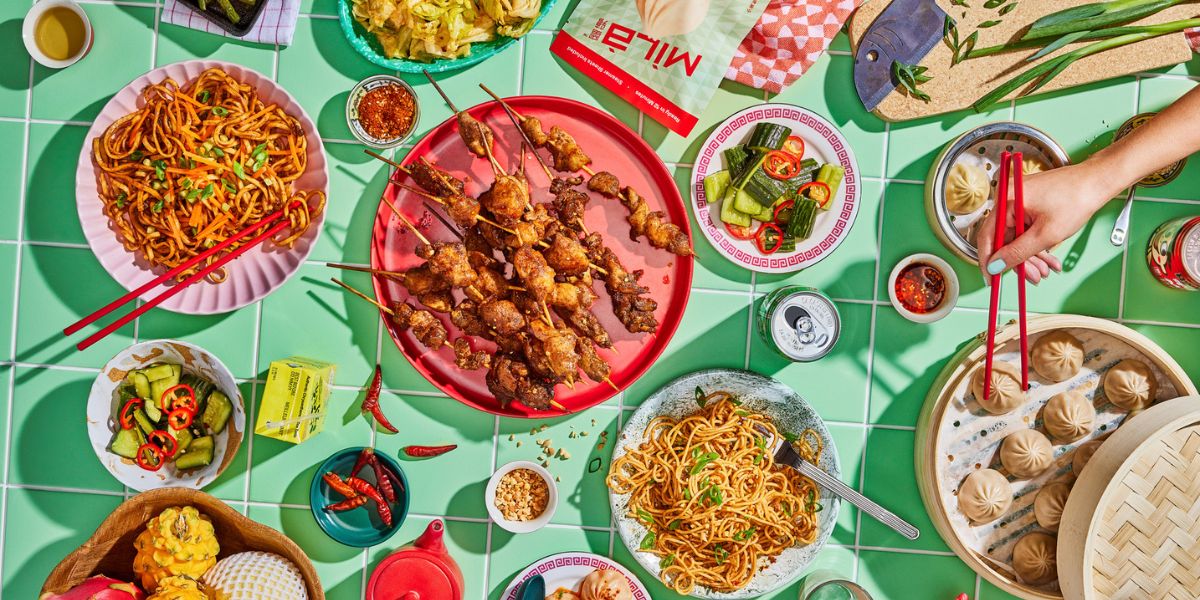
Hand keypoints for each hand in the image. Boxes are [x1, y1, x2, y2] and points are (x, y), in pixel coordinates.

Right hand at [975, 163, 1110, 283]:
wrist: (1098, 182)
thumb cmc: (1077, 198)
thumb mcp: (1046, 234)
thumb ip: (1017, 253)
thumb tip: (996, 266)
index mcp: (1007, 201)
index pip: (987, 236)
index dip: (989, 261)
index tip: (991, 279)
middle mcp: (1010, 198)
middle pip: (1004, 239)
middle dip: (1019, 260)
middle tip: (1030, 277)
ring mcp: (1020, 200)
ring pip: (1017, 237)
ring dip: (1031, 255)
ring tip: (1045, 269)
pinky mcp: (1030, 203)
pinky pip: (1026, 229)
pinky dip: (1037, 244)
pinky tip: (1048, 257)